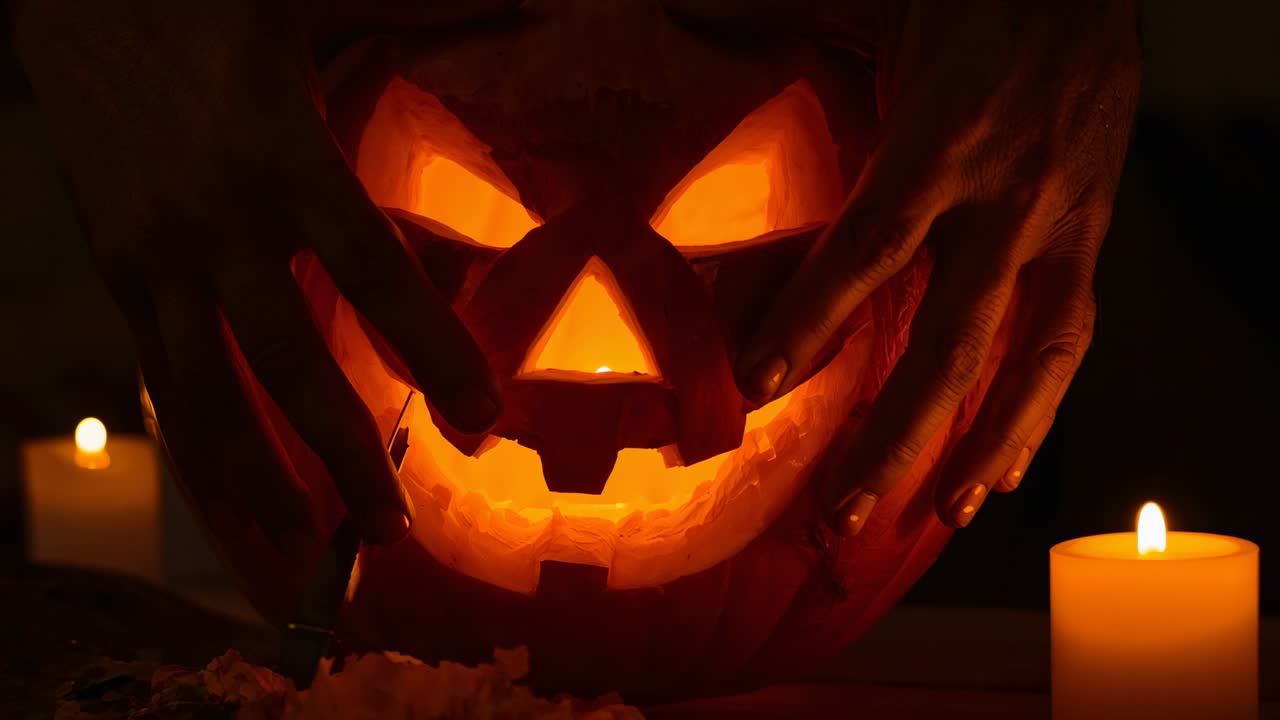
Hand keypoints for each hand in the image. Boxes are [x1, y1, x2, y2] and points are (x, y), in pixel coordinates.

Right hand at [10, 0, 505, 547]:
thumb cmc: (209, 3)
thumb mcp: (313, 2)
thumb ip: (421, 13)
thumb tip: (536, 2)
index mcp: (281, 157)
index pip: (371, 273)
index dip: (429, 350)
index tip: (480, 416)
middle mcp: (215, 223)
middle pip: (286, 364)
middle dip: (341, 454)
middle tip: (390, 528)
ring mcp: (154, 259)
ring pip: (207, 395)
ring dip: (259, 479)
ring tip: (308, 544)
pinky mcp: (118, 275)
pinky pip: (158, 381)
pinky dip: (195, 448)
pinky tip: (228, 498)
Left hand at [728, 1, 1140, 532]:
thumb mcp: (873, 10)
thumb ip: (784, 37)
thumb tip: (681, 31)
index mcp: (941, 139)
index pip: (872, 243)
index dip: (815, 317)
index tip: (757, 387)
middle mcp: (1006, 196)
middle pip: (951, 337)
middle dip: (894, 435)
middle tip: (839, 514)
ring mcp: (1059, 223)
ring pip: (1028, 356)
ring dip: (978, 445)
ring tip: (931, 518)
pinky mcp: (1091, 233)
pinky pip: (1070, 335)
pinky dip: (1038, 409)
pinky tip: (1001, 468)